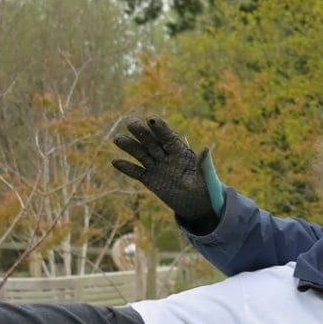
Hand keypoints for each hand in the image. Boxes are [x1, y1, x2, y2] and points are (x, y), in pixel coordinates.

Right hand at [111, 117, 221, 233]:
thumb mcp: (207, 178)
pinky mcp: (150, 179)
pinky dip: (127, 168)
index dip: (160, 128)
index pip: (169, 137)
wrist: (198, 204)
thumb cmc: (206, 189)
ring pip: (141, 154)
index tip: (151, 118)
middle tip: (130, 122)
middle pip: (152, 142)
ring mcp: (157, 167)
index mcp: (181, 152)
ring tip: (118, 139)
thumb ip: (204, 165)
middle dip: (142, 132)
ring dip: (130, 146)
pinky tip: (115, 162)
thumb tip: (206, 148)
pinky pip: (137, 172)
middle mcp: (166, 156)